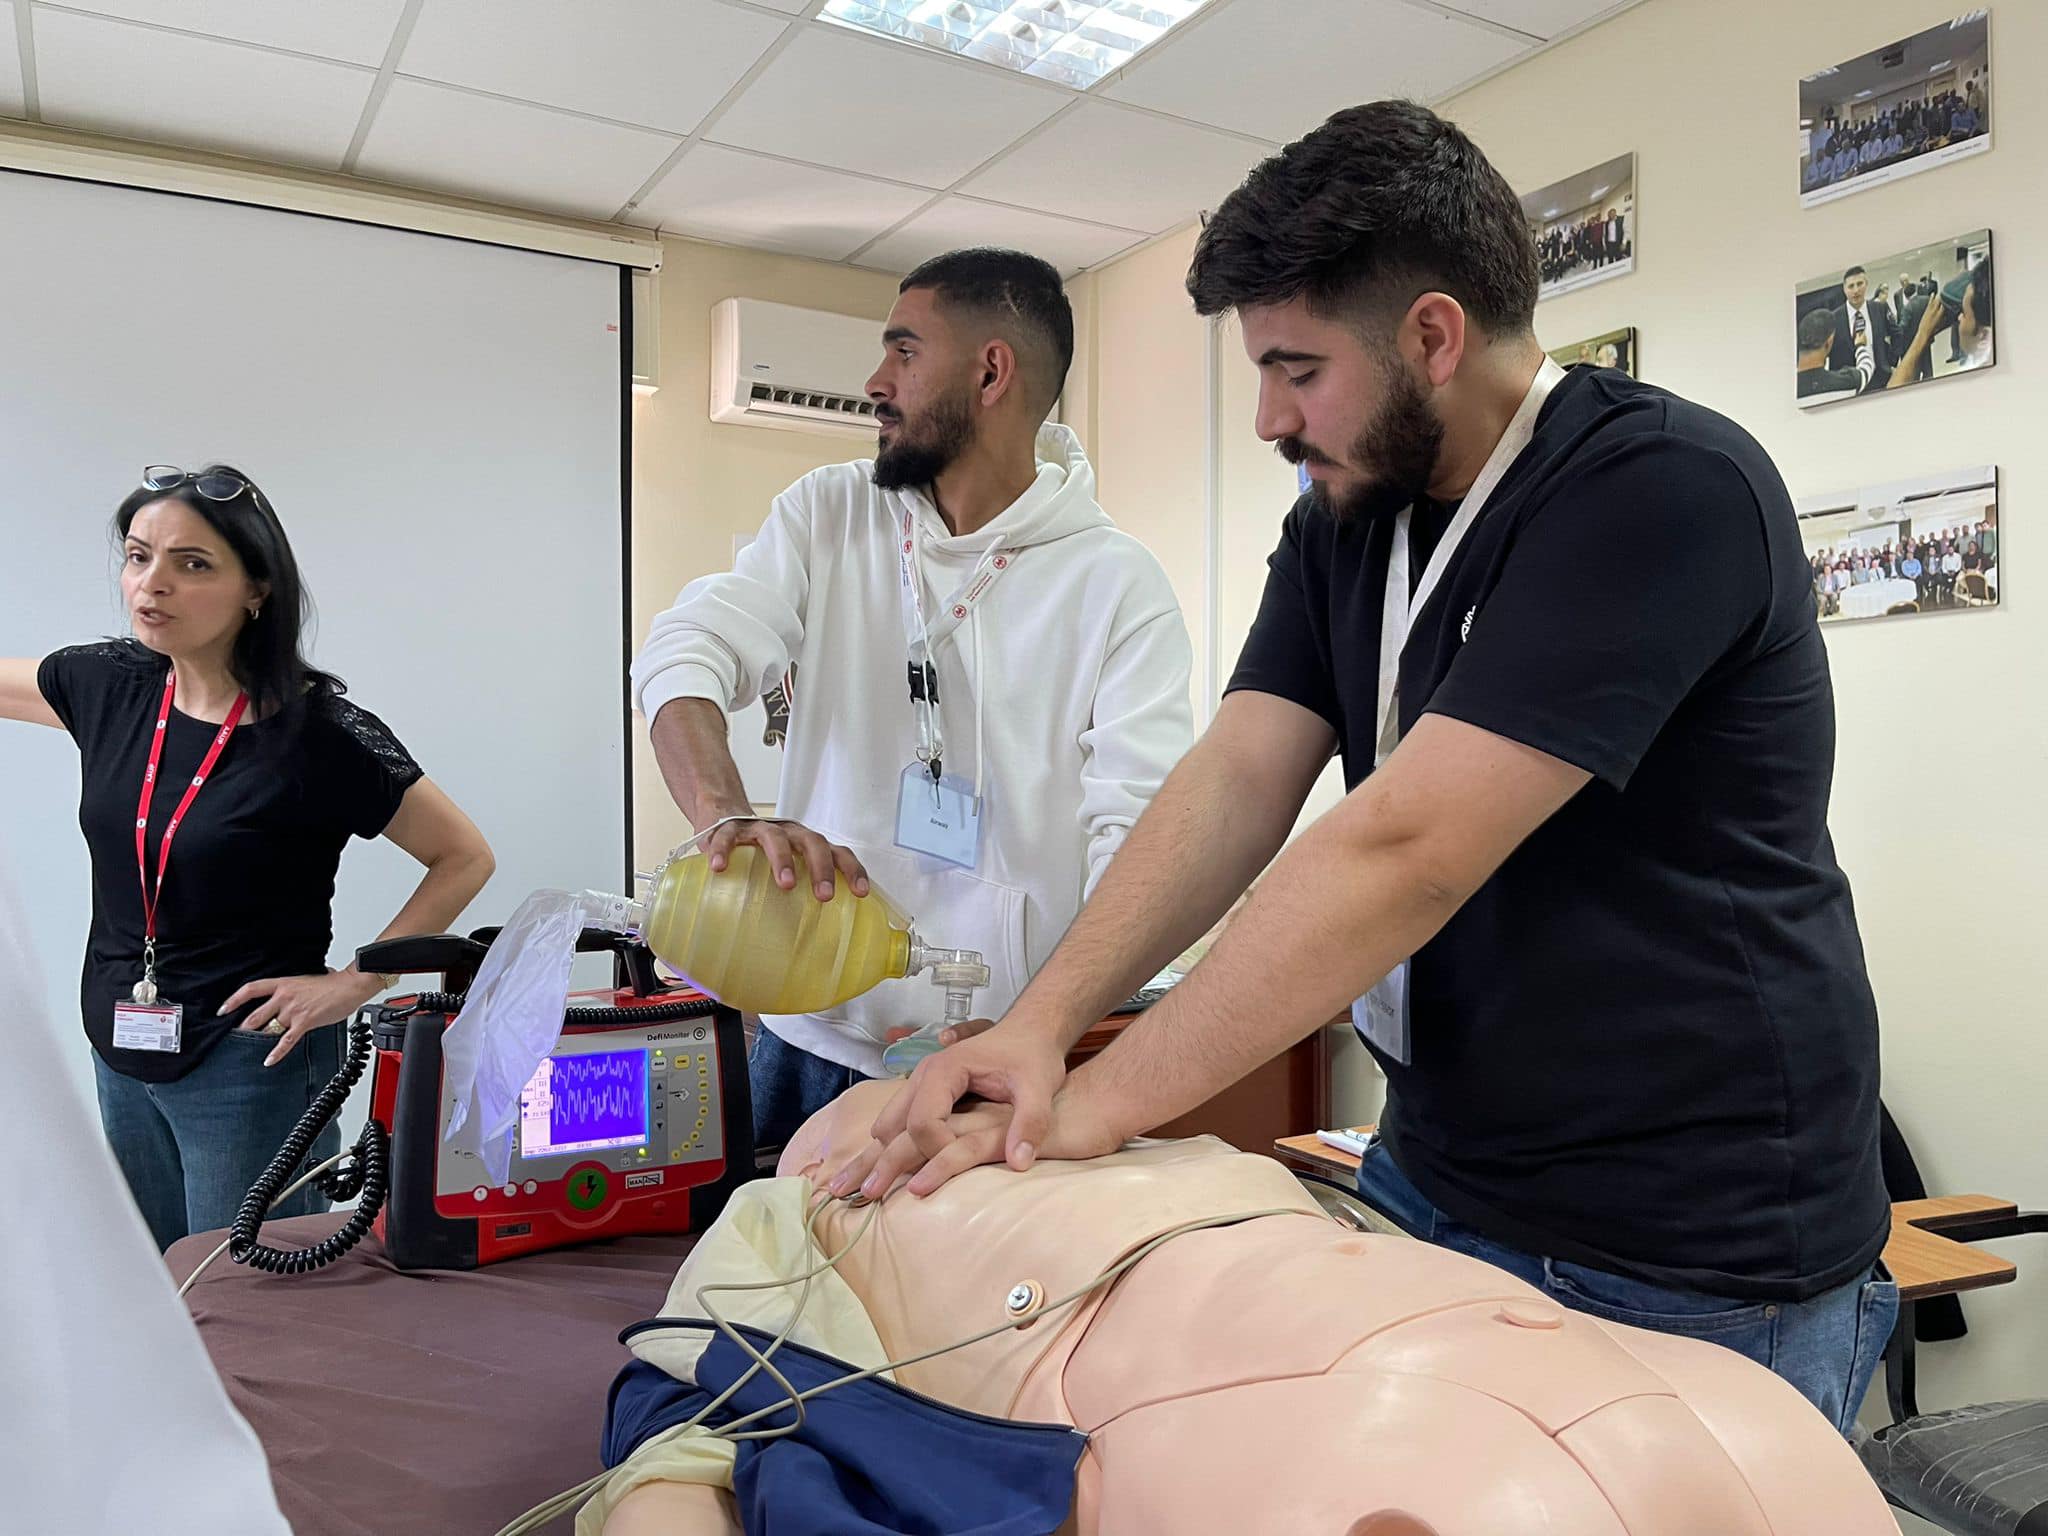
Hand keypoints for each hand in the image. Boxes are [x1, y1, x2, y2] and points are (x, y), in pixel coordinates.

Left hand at [221, 968, 378, 1066]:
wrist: (350, 986)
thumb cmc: (333, 983)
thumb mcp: (306, 981)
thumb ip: (294, 988)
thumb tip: (292, 992)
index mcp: (283, 983)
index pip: (251, 989)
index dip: (234, 1000)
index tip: (223, 1010)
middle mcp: (284, 996)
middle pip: (255, 1014)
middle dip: (243, 1028)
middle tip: (234, 1037)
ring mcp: (294, 1010)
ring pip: (268, 1028)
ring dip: (258, 1039)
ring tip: (248, 1049)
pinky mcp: (305, 1022)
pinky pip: (286, 1040)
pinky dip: (276, 1052)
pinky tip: (269, 1060)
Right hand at [700, 815, 868, 902]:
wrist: (722, 818)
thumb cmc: (761, 853)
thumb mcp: (787, 870)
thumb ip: (798, 897)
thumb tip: (811, 947)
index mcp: (807, 844)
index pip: (838, 853)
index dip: (853, 870)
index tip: (861, 893)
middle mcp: (789, 833)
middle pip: (813, 843)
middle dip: (822, 869)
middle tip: (824, 896)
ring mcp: (759, 829)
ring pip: (775, 838)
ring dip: (784, 860)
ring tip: (786, 884)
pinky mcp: (729, 828)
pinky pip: (727, 837)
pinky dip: (724, 851)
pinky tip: (720, 868)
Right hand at [828, 1016, 1071, 1198]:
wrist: (1029, 1031)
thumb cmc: (1032, 1057)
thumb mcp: (1040, 1087)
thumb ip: (1031, 1123)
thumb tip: (1019, 1163)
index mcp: (945, 1071)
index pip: (924, 1122)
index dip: (936, 1152)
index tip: (954, 1169)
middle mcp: (923, 1076)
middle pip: (893, 1124)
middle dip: (884, 1161)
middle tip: (865, 1196)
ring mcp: (920, 1084)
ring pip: (888, 1124)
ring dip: (878, 1154)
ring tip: (856, 1188)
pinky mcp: (924, 1093)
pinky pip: (899, 1123)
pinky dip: (888, 1146)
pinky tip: (879, 1170)